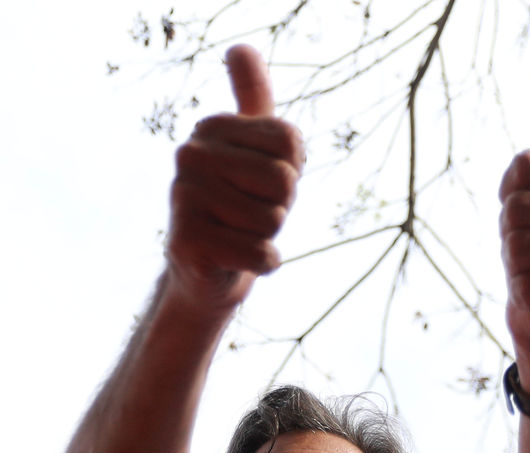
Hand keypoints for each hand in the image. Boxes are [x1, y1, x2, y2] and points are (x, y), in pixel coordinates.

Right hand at [166, 44, 304, 310]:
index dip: (290, 177)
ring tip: (239, 236)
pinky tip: (236, 261)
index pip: (291, 145)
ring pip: (271, 221)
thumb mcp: (258, 152)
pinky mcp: (186, 242)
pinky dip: (261, 264)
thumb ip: (255, 101)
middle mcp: (189, 155)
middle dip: (279, 209)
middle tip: (250, 217)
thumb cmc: (241, 209)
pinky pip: (259, 254)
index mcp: (211, 128)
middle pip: (282, 182)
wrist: (208, 272)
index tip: (260, 188)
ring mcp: (183, 198)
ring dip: (267, 238)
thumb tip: (239, 48)